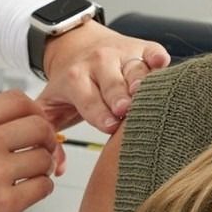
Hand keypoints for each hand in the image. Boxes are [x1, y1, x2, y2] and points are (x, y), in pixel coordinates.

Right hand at [0, 90, 58, 211]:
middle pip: (39, 125)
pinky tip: (24, 194)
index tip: (35, 126)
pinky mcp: (3, 204)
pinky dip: (40, 190)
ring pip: (44, 158)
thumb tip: (27, 124)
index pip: (18, 100)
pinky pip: (43, 187)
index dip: (35, 112)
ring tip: (28, 177)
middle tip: (40, 152)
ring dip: (43, 169)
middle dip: (46, 141)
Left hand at [39, 21, 170, 134]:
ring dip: (140, 81)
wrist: (76, 44)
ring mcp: (122, 55)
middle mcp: (99, 64)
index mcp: (75, 79)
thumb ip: (50, 133)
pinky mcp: (142, 48)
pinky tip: (161, 64)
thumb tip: (57, 167)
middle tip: (124, 110)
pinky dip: (158, 58)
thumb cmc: (70, 81)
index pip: (87, 99)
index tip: (109, 126)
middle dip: (118, 98)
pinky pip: (152, 51)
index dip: (98, 113)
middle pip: (112, 84)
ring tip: (143, 93)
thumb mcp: (51, 105)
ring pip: (134, 69)